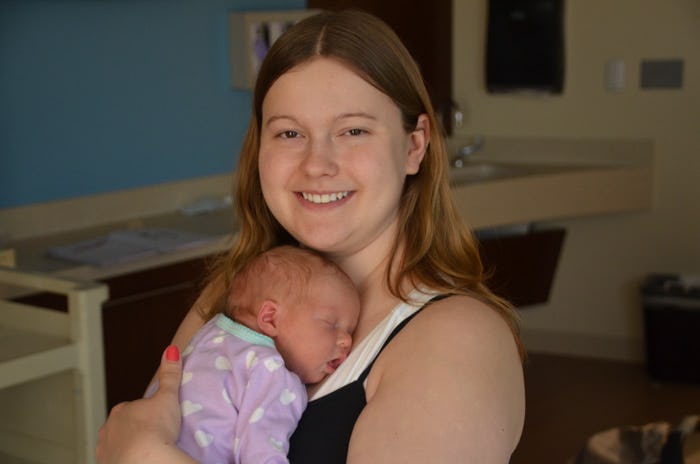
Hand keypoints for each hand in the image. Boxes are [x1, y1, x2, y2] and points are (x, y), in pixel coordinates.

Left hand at [96, 345, 188, 462]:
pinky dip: (124, 460)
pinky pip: (115, 460)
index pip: (133, 409)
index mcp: (121, 410)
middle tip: (154, 437)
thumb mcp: (168, 398)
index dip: (146, 414)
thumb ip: (170, 375)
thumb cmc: (156, 429)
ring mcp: (105, 449)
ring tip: (146, 451)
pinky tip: (138, 460)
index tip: (158, 421)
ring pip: (117, 444)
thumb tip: (171, 349)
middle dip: (135, 430)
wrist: (145, 461)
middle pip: (122, 427)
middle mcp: (108, 428)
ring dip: (128, 446)